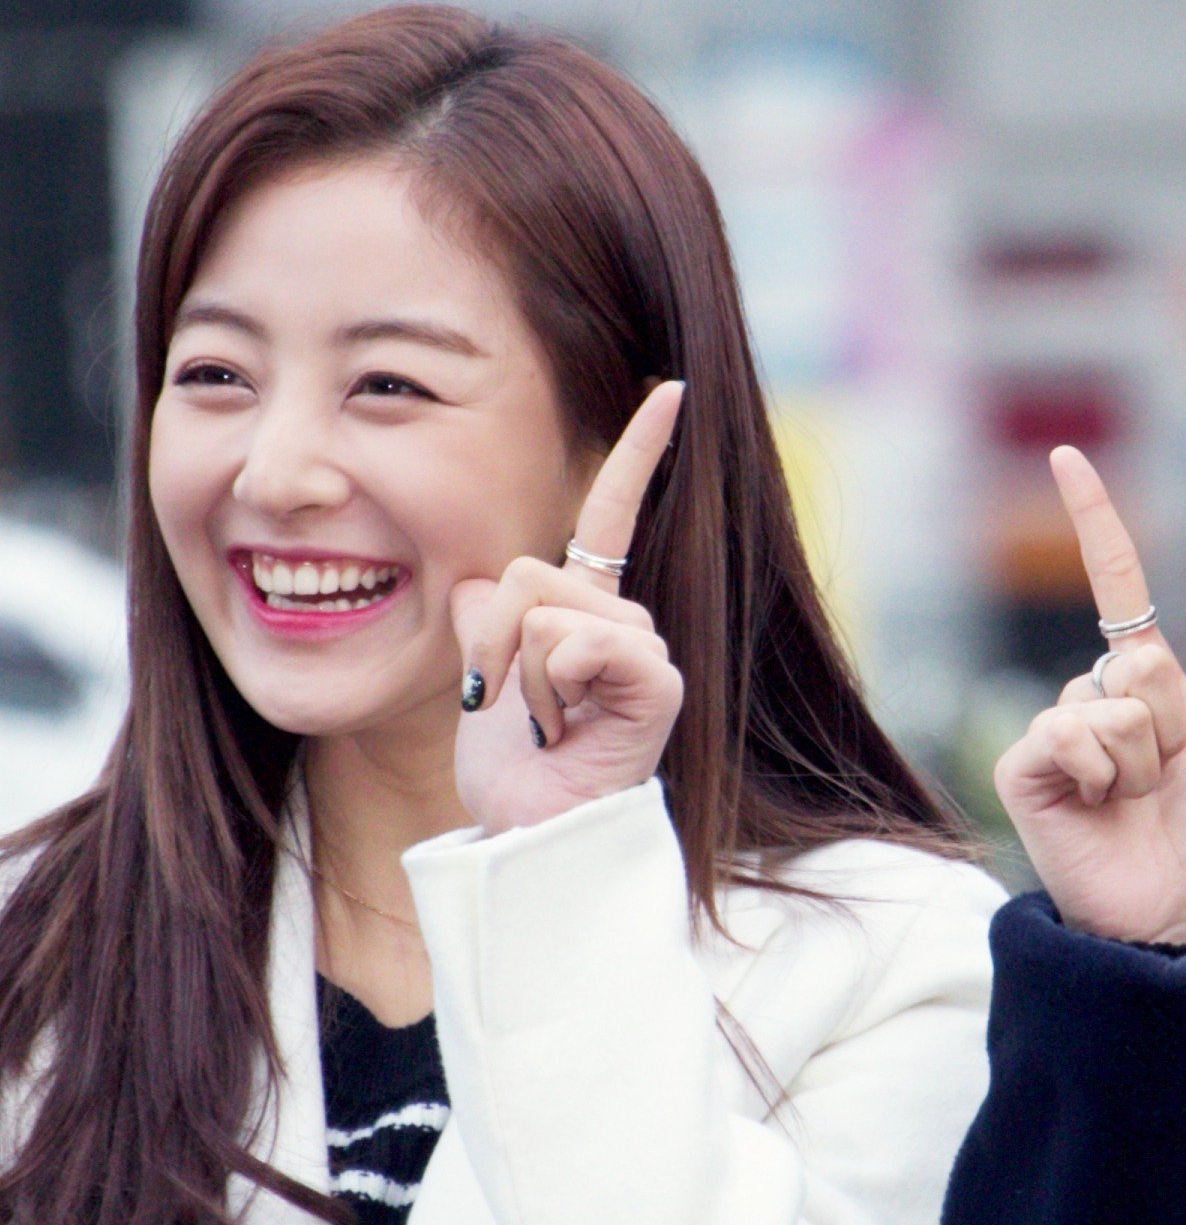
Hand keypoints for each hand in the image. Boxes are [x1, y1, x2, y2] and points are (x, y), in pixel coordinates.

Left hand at [453, 382, 687, 835]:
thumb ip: (481, 614)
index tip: (668, 388)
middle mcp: (625, 621)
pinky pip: (579, 643)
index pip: (613, 514)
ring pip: (546, 610)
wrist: (535, 836)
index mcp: (587, 610)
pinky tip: (569, 728)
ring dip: (520, 674)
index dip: (640, 450)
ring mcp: (645, 651)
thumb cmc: (513, 769)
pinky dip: (554, 687)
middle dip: (489, 638)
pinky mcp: (655, 682)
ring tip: (544, 726)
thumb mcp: (478, 676)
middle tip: (499, 702)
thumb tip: (484, 583)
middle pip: (530, 571)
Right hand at [995, 447, 1185, 945]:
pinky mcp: (1025, 765)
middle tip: (1166, 776)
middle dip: (1172, 723)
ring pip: (1115, 704)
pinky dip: (1104, 776)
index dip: (1094, 517)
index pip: (1115, 579)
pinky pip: (1077, 735)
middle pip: (1141, 660)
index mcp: (1139, 676)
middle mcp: (1091, 689)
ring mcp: (1053, 726)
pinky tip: (1099, 809)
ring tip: (1135, 799)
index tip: (1068, 452)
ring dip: (1144, 761)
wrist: (1169, 905)